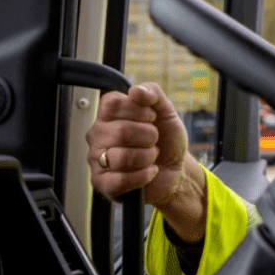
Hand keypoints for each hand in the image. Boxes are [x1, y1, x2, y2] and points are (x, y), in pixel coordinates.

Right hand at [86, 82, 205, 241]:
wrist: (177, 169)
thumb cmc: (166, 140)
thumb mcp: (166, 111)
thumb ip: (153, 94)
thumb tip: (135, 91)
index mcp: (109, 115)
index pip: (112, 103)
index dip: (139, 110)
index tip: (151, 118)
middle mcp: (98, 135)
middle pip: (121, 131)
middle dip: (149, 136)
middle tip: (155, 140)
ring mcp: (97, 160)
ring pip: (121, 157)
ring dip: (148, 157)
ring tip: (152, 157)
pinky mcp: (104, 183)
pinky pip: (120, 180)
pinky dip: (144, 175)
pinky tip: (151, 171)